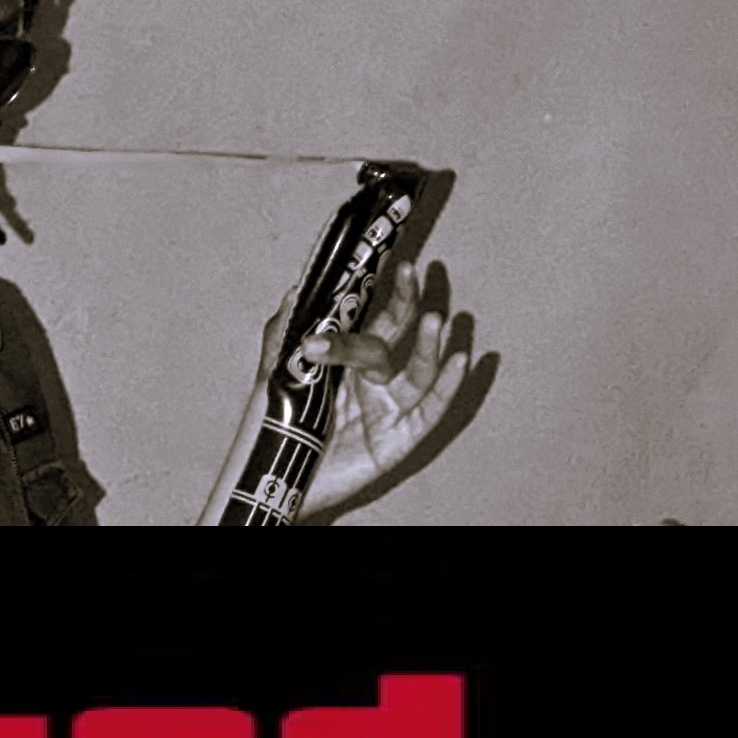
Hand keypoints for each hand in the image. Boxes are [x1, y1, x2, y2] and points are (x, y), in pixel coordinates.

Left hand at [262, 255, 481, 520]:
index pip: (366, 314)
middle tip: (409, 272)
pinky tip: (460, 360)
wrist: (278, 480)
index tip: (386, 257)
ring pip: (415, 369)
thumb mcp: (277, 375)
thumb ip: (284, 334)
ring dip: (427, 344)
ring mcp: (387, 406)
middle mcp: (369, 377)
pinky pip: (429, 410)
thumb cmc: (280, 429)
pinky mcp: (399, 438)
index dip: (377, 288)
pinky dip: (445, 386)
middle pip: (394, 333)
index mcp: (343, 358)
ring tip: (435, 320)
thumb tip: (299, 290)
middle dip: (404, 302)